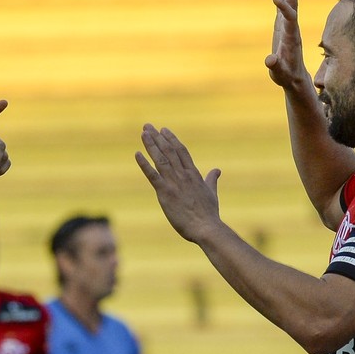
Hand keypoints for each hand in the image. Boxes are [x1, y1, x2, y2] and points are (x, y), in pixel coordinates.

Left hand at [135, 124, 222, 243]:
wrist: (206, 227)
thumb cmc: (209, 213)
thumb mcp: (212, 192)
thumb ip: (212, 179)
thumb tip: (217, 170)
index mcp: (194, 174)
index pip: (181, 151)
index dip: (171, 139)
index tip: (163, 129)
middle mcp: (183, 175)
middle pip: (169, 151)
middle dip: (158, 137)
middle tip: (148, 126)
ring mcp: (174, 183)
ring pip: (161, 159)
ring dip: (151, 145)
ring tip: (144, 133)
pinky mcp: (165, 193)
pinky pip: (152, 176)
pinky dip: (144, 164)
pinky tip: (137, 154)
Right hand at [264, 0, 307, 90]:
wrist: (294, 77)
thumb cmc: (286, 76)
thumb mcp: (280, 74)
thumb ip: (275, 67)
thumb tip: (270, 60)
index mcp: (291, 38)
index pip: (289, 19)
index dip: (283, 8)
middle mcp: (292, 28)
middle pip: (293, 4)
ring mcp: (288, 26)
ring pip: (289, 3)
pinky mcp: (283, 26)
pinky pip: (283, 7)